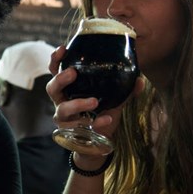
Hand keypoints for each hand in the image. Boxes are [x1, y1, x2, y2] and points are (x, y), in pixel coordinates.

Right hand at [45, 45, 144, 164]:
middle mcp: (61, 101)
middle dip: (61, 79)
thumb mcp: (114, 101)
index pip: (56, 70)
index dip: (56, 60)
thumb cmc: (101, 115)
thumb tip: (141, 80)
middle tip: (74, 73)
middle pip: (51, 88)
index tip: (63, 49)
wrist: (98, 144)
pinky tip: (107, 119)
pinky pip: (79, 127)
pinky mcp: (69, 133)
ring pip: (62, 110)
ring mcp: (63, 118)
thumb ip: (126, 91)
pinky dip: (95, 122)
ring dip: (78, 104)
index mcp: (68, 88)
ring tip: (94, 102)